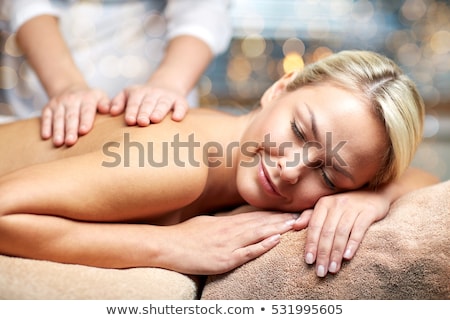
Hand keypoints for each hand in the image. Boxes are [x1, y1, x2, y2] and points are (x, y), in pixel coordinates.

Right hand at [41, 85, 109, 146]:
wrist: (69, 87)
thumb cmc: (89, 98)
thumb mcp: (100, 96)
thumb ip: (105, 103)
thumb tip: (109, 110)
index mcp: (87, 99)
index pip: (86, 110)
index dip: (85, 120)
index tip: (84, 131)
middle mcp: (71, 100)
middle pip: (71, 116)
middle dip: (70, 130)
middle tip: (70, 142)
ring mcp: (58, 104)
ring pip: (58, 118)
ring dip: (58, 131)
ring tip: (59, 143)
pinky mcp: (47, 108)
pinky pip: (45, 117)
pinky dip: (45, 127)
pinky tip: (46, 137)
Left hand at [109, 84, 188, 126]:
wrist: (167, 85)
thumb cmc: (142, 97)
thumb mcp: (128, 94)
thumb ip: (118, 101)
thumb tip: (111, 111)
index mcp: (139, 92)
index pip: (134, 102)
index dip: (132, 111)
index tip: (130, 121)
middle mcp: (153, 93)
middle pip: (148, 103)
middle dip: (144, 112)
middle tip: (142, 122)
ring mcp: (167, 97)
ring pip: (163, 104)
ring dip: (159, 111)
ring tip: (155, 119)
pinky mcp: (180, 101)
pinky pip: (181, 106)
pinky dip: (179, 111)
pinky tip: (176, 118)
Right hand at [160, 208, 297, 274]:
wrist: (168, 245)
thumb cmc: (186, 234)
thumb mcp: (207, 223)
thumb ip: (224, 222)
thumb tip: (235, 220)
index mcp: (227, 222)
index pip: (256, 216)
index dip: (275, 214)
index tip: (290, 210)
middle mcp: (231, 231)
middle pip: (262, 223)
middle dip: (283, 219)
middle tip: (303, 214)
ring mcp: (229, 244)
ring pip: (258, 234)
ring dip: (278, 229)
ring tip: (295, 224)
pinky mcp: (224, 259)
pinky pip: (247, 252)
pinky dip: (262, 246)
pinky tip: (275, 240)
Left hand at [293, 190, 389, 276]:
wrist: (374, 192)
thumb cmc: (347, 204)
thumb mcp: (327, 206)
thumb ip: (310, 216)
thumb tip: (294, 226)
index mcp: (324, 203)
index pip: (314, 227)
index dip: (311, 244)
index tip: (309, 261)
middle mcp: (336, 204)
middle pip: (327, 232)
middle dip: (323, 254)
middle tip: (321, 271)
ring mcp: (352, 207)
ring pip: (341, 233)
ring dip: (336, 253)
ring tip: (333, 269)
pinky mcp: (368, 212)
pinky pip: (359, 229)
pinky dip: (352, 244)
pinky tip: (347, 257)